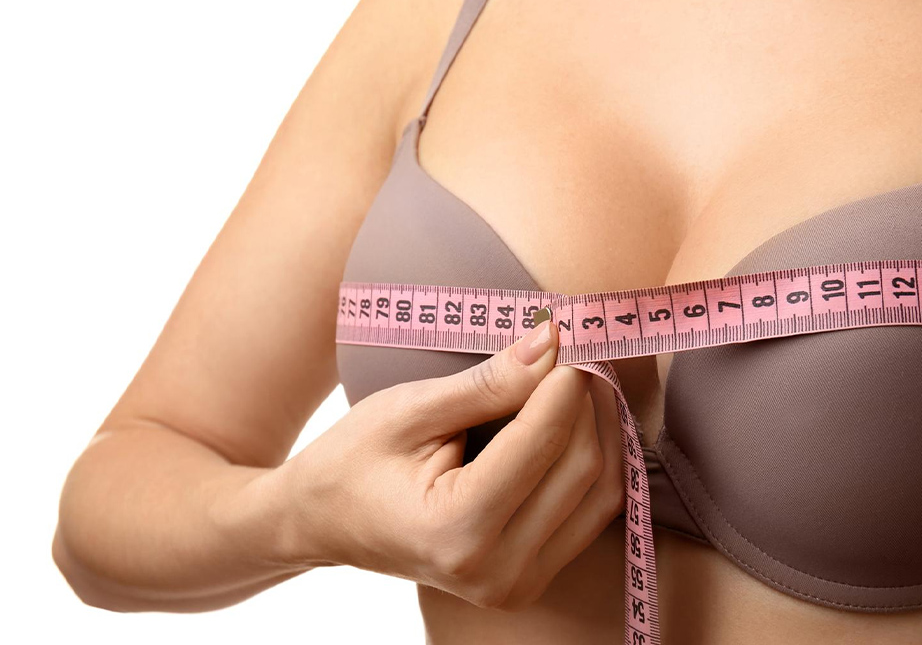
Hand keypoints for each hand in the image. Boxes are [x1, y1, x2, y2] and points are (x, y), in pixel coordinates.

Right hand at [277, 318, 624, 609]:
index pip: (542, 442)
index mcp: (457, 531)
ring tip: (575, 382)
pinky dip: (592, 462)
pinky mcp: (530, 580)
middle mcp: (496, 573)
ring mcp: (517, 586)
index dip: (565, 381)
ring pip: (600, 494)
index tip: (566, 335)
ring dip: (600, 431)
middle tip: (574, 352)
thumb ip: (488, 383)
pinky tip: (573, 422)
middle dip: (587, 403)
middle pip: (581, 469)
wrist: (320, 524)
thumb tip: (552, 343)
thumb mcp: (409, 410)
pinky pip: (590, 514)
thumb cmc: (351, 462)